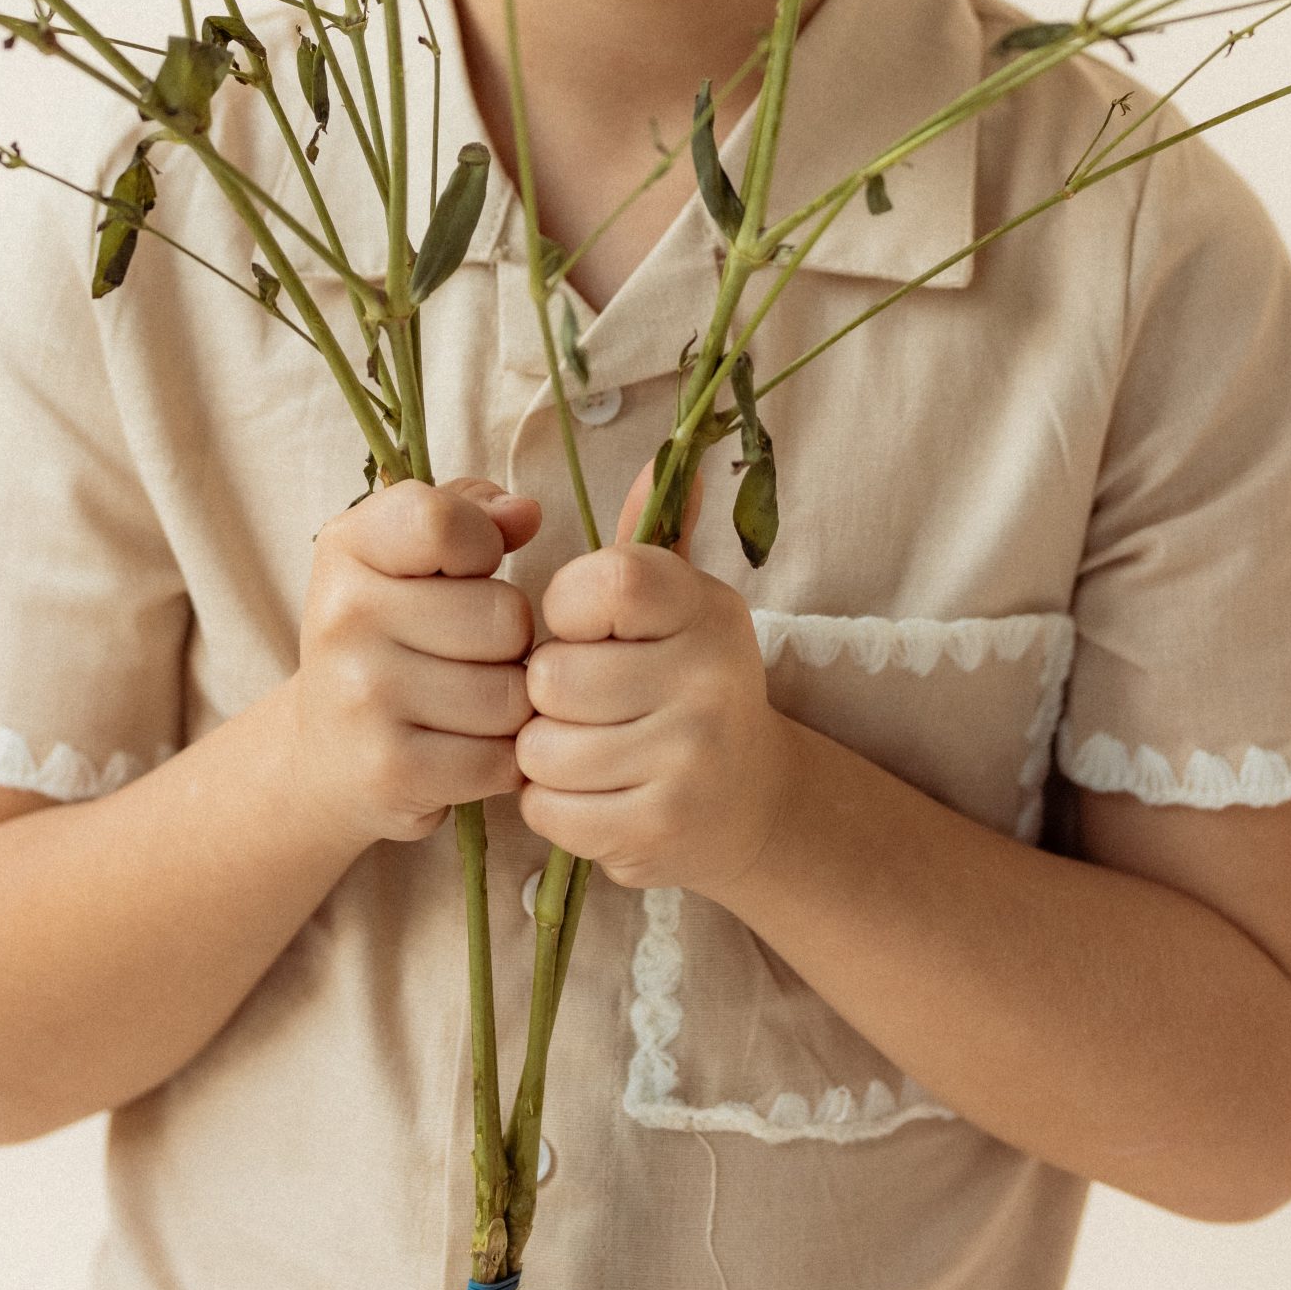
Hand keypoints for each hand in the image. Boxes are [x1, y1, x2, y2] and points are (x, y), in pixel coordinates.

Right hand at [288, 477, 540, 851]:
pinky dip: (501, 760)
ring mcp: (362, 697)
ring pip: (512, 693)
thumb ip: (470, 512)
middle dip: (509, 640)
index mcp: (347, 547)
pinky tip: (464, 749)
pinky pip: (502, 760)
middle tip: (468, 654)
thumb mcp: (409, 555)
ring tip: (468, 703)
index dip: (482, 545)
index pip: (442, 520)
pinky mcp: (390, 771)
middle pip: (505, 617)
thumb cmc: (390, 634)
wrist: (324, 757)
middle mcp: (343, 617)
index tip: (466, 570)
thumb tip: (526, 514)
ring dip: (510, 706)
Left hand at [515, 463, 791, 894]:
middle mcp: (711, 677)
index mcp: (706, 607)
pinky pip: (549, 809)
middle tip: (586, 701)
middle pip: (552, 676)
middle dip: (547, 694)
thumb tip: (659, 460)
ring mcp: (691, 758)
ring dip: (544, 754)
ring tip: (587, 748)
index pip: (605, 584)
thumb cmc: (684, 686)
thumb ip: (653, 536)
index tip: (586, 629)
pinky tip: (593, 793)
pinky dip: (551, 806)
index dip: (566, 610)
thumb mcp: (678, 607)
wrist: (749, 803)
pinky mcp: (662, 829)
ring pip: (541, 748)